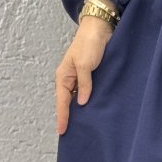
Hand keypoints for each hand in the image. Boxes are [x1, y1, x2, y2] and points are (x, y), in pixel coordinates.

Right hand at [55, 17, 112, 133]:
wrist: (100, 28)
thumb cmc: (89, 44)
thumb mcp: (85, 64)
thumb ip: (84, 84)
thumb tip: (82, 103)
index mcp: (63, 76)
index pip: (62, 102)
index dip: (62, 117)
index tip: (62, 131)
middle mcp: (69, 78)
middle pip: (67, 102)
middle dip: (68, 116)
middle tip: (69, 133)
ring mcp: (79, 77)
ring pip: (76, 98)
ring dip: (78, 110)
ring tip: (81, 126)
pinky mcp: (90, 75)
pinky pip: (86, 92)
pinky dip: (86, 101)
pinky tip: (91, 110)